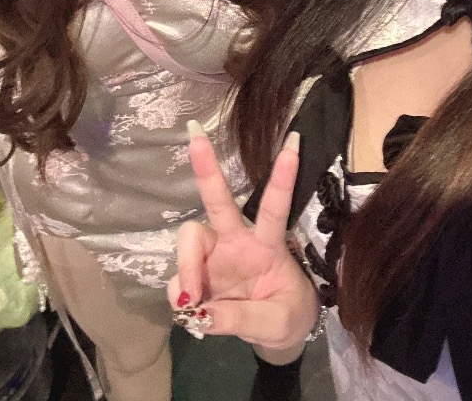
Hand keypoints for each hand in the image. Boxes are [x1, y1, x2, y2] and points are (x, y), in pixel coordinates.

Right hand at [169, 127, 319, 357]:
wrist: (277, 336)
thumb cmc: (287, 314)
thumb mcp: (278, 323)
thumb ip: (244, 319)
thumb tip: (202, 313)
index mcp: (268, 245)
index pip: (275, 209)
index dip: (282, 180)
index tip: (292, 146)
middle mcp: (238, 241)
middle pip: (219, 202)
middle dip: (207, 169)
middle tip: (195, 136)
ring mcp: (215, 256)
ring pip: (190, 238)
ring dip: (186, 266)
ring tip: (192, 303)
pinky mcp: (198, 275)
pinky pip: (179, 279)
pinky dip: (181, 296)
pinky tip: (192, 313)